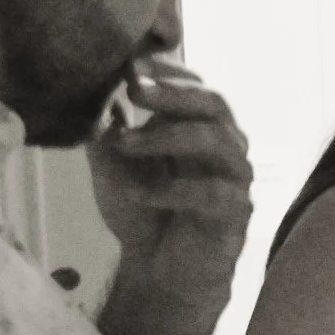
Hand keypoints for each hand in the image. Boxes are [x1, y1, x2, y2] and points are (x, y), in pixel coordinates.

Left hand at [88, 63, 253, 334]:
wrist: (162, 270)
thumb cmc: (145, 212)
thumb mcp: (114, 164)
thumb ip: (109, 128)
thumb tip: (97, 88)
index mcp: (200, 127)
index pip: (196, 86)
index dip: (169, 72)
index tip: (131, 65)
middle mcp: (226, 146)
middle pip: (215, 104)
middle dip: (174, 93)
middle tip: (134, 90)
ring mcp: (236, 179)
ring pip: (220, 142)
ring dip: (170, 136)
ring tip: (127, 143)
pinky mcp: (237, 214)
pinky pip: (215, 194)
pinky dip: (177, 190)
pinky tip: (144, 193)